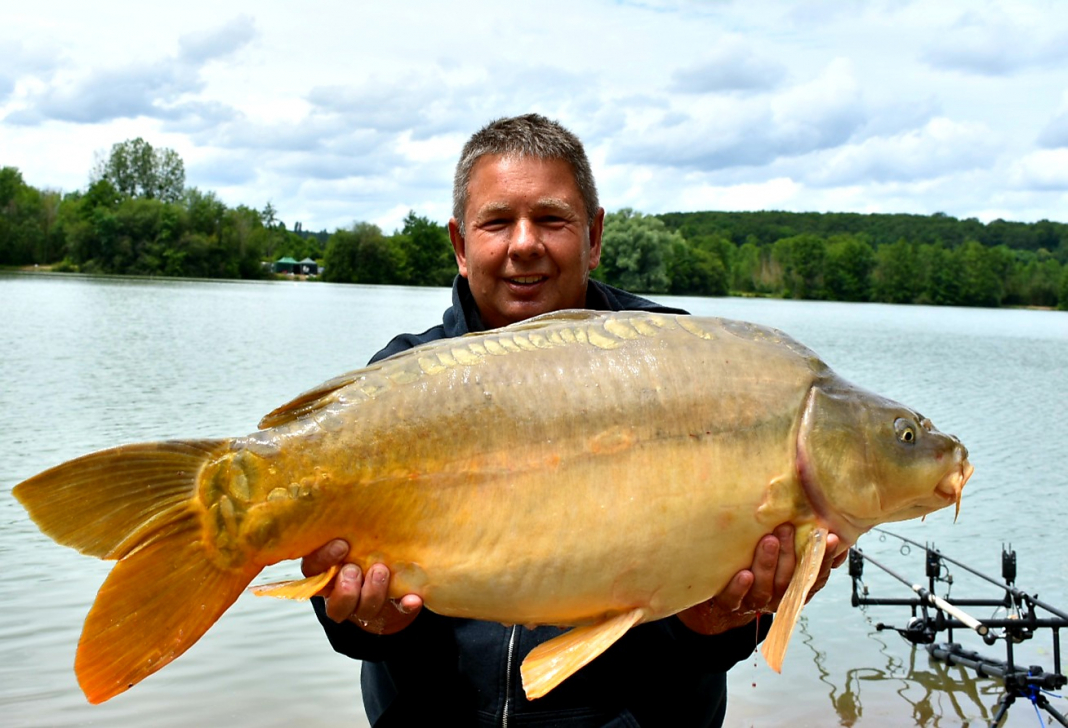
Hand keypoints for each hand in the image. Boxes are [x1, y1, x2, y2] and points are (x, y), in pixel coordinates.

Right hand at [301, 539, 422, 634]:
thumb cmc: (366, 543)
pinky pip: (398, 612)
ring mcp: (365, 605)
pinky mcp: (391, 611)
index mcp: (327, 570)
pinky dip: (405, 605)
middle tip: (356, 570)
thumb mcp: (353, 533)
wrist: (393, 567)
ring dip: (372, 594)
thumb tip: (355, 503)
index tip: (342, 546)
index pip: (312, 570)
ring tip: (382, 572)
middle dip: (346, 588)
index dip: (323, 560)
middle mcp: (342, 593)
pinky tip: (413, 599)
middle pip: (335, 602)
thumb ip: (352, 528)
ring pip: (362, 610)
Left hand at [677, 524, 843, 634]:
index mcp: (795, 587)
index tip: (830, 537)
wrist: (726, 599)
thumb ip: (805, 548)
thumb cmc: (760, 571)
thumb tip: (835, 532)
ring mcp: (754, 601)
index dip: (825, 558)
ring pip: (765, 588)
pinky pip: (735, 599)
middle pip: (788, 579)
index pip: (815, 575)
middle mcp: (778, 597)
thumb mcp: (784, 560)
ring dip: (768, 564)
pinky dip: (740, 588)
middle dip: (789, 553)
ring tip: (768, 540)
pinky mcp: (730, 604)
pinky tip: (744, 575)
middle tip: (786, 528)